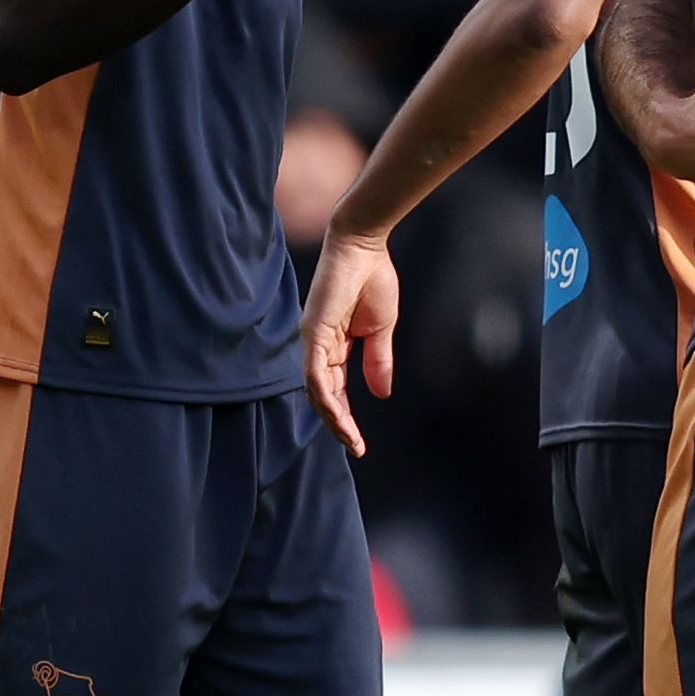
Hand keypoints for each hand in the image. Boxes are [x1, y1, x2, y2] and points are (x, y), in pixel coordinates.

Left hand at [300, 228, 400, 456]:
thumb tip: (381, 394)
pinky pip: (316, 374)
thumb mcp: (380, 330)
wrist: (365, 247)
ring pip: (318, 391)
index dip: (346, 417)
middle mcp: (319, 346)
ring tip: (350, 440)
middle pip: (324, 396)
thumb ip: (378, 361)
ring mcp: (313, 340)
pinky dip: (326, 397)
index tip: (360, 442)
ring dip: (333, 418)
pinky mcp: (314, 332)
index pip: (335, 389)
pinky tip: (339, 416)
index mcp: (334, 345)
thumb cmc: (373, 280)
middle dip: (339, 425)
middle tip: (355, 448)